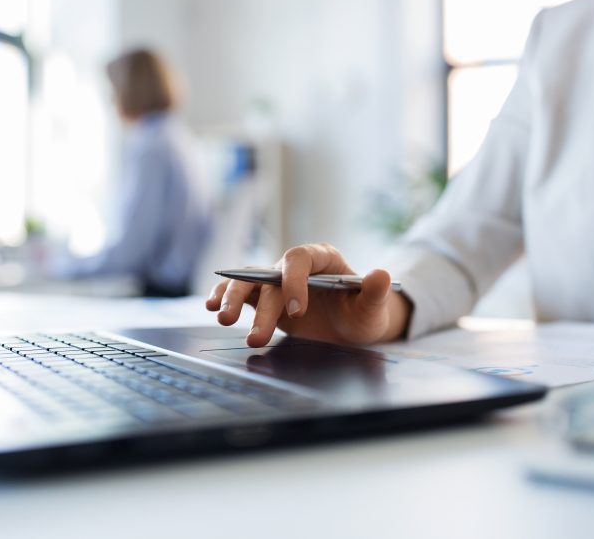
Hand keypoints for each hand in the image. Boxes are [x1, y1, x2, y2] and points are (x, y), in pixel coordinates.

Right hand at [205, 243, 411, 346]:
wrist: (352, 329)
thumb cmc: (363, 314)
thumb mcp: (373, 308)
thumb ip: (374, 292)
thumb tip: (381, 274)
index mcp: (322, 258)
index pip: (299, 259)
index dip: (293, 281)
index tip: (297, 311)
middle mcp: (295, 267)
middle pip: (270, 276)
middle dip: (261, 305)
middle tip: (257, 335)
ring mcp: (277, 281)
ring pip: (248, 281)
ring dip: (233, 299)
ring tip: (223, 319)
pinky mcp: (264, 298)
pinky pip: (240, 293)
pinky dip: (224, 297)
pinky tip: (212, 308)